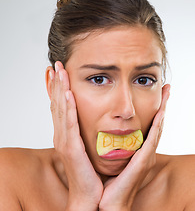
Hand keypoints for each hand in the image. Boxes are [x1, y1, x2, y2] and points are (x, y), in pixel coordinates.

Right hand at [49, 61, 102, 210]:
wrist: (89, 195)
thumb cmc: (90, 171)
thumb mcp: (86, 147)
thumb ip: (86, 132)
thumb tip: (92, 119)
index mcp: (66, 134)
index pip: (60, 106)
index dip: (58, 88)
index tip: (60, 72)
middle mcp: (62, 135)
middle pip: (57, 104)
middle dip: (57, 83)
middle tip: (57, 65)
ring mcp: (65, 141)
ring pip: (61, 110)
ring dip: (60, 89)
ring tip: (59, 71)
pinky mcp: (71, 149)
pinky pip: (69, 124)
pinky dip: (68, 108)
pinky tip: (68, 94)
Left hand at [99, 84, 169, 210]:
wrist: (108, 203)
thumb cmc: (110, 182)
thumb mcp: (113, 159)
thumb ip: (115, 146)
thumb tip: (109, 134)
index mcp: (139, 150)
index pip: (149, 125)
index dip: (155, 109)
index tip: (158, 94)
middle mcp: (145, 151)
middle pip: (157, 123)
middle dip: (163, 105)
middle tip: (167, 88)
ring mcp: (146, 156)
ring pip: (158, 127)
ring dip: (163, 109)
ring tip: (167, 92)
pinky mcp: (143, 161)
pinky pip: (152, 140)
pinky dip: (157, 125)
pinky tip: (161, 113)